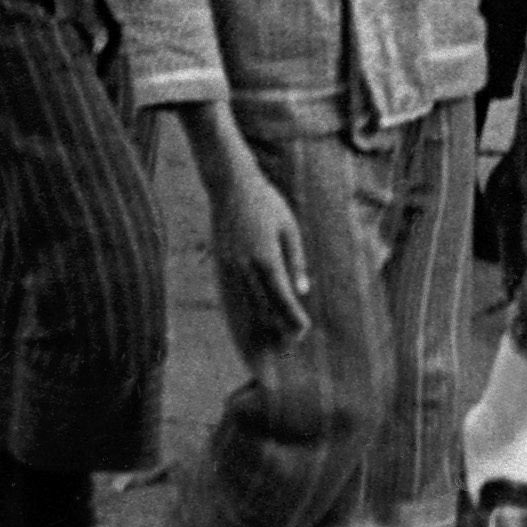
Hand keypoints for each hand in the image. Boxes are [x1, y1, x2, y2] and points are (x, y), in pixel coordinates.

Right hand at [209, 153, 310, 350]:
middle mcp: (246, 266)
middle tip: (293, 340)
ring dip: (259, 325)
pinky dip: (240, 312)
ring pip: (245, 305)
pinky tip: (246, 323)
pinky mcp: (221, 263)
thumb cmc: (266, 202)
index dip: (293, 317)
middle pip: (264, 307)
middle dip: (279, 326)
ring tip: (271, 340)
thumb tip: (303, 290)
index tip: (304, 329)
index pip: (282, 297)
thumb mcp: (289, 227)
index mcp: (267, 257)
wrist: (231, 185)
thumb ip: (296, 260)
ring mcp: (230, 266)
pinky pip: (232, 295)